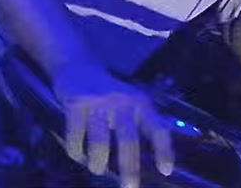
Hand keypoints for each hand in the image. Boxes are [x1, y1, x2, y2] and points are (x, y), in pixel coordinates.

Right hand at [52, 61, 174, 187]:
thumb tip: (151, 163)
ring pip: (100, 142)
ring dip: (98, 162)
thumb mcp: (130, 102)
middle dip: (129, 167)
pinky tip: (78, 155)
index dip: (163, 150)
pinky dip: (76, 153)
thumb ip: (140, 124)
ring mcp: (97, 102)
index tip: (165, 171)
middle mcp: (122, 101)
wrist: (78, 65)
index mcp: (140, 103)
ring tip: (97, 169)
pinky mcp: (75, 104)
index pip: (157, 128)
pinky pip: (75, 138)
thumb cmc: (109, 93)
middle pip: (128, 139)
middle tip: (129, 187)